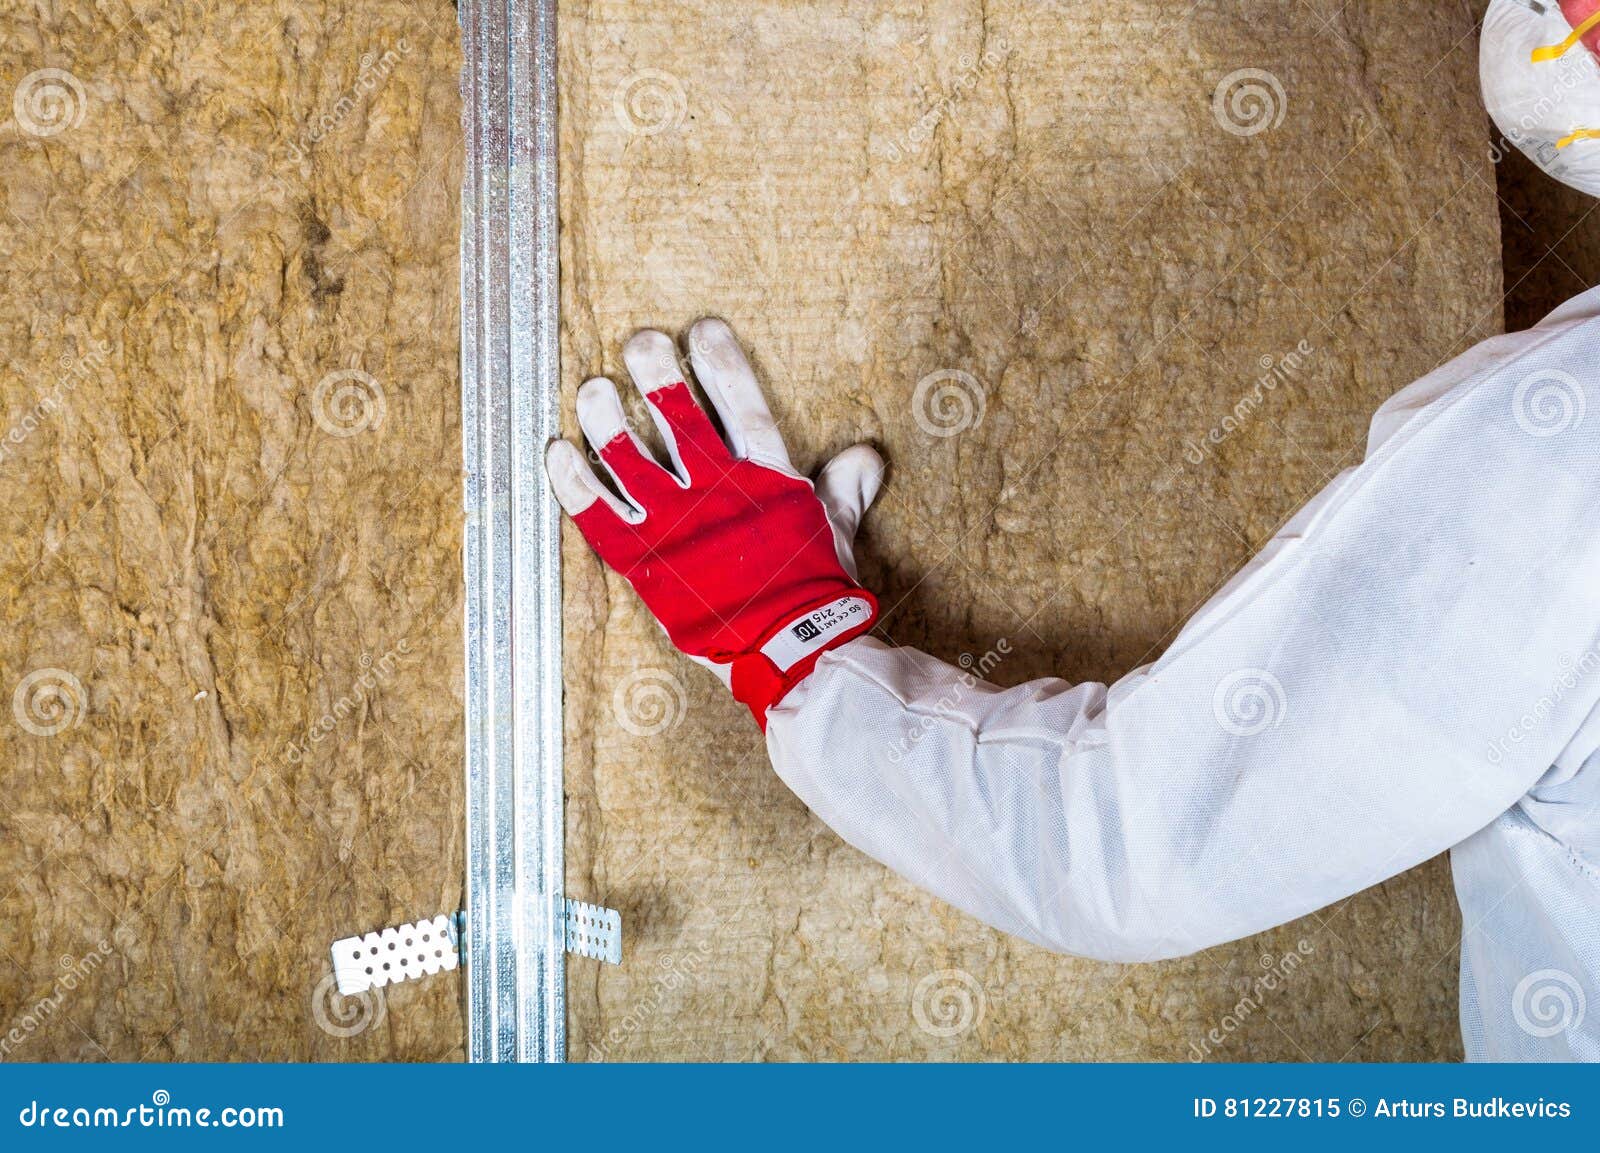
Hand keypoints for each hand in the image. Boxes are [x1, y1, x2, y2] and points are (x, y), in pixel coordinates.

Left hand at [544, 319, 884, 727]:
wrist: (790, 651)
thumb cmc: (814, 591)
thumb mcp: (835, 531)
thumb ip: (843, 488)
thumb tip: (866, 456)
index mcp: (766, 480)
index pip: (742, 406)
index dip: (721, 364)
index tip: (702, 329)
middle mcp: (716, 494)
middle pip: (676, 417)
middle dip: (655, 373)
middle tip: (639, 343)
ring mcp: (675, 527)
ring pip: (628, 457)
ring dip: (606, 418)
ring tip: (593, 388)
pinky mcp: (644, 562)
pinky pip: (597, 514)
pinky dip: (573, 481)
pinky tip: (557, 449)